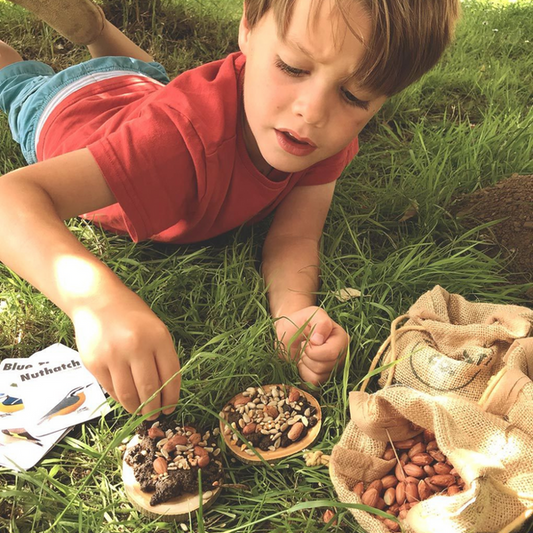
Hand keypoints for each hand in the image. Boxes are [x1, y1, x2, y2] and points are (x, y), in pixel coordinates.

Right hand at [72, 288, 180, 418]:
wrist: (96, 300)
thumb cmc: (132, 315)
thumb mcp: (155, 329)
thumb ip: (162, 356)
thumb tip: (166, 391)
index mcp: (158, 337)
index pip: (171, 375)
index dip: (172, 397)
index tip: (170, 408)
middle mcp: (136, 346)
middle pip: (149, 390)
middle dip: (154, 408)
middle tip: (156, 415)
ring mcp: (113, 356)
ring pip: (129, 395)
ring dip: (137, 409)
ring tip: (141, 412)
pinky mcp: (94, 363)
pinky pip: (111, 390)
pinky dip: (121, 398)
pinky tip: (126, 399)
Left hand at [274, 306, 348, 384]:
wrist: (288, 333)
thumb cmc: (299, 322)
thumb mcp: (310, 314)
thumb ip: (320, 322)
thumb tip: (319, 340)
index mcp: (342, 338)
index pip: (332, 353)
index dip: (315, 350)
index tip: (307, 340)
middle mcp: (342, 354)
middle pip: (326, 366)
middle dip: (309, 357)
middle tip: (304, 346)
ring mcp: (333, 368)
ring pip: (320, 376)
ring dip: (306, 365)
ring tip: (304, 353)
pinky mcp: (323, 377)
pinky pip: (314, 383)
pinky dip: (304, 373)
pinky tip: (303, 363)